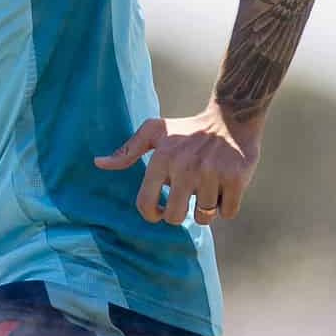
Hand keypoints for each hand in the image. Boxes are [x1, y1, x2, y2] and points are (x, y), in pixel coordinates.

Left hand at [94, 103, 262, 224]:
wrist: (231, 118)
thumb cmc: (188, 129)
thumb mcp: (155, 131)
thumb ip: (127, 150)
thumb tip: (98, 163)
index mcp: (162, 158)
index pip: (146, 204)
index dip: (152, 214)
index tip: (161, 211)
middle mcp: (185, 166)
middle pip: (175, 217)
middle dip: (181, 213)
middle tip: (188, 198)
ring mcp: (212, 172)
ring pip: (204, 217)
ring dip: (207, 208)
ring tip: (209, 187)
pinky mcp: (236, 178)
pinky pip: (228, 212)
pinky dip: (227, 206)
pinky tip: (225, 187)